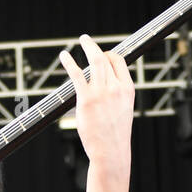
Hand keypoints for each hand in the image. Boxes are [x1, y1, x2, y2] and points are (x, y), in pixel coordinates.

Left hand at [59, 34, 134, 168]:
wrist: (111, 151)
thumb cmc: (115, 134)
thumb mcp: (123, 109)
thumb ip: (116, 94)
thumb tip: (105, 85)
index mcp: (127, 89)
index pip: (119, 61)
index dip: (109, 54)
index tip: (102, 54)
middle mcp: (116, 87)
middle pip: (105, 58)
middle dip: (95, 47)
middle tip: (86, 40)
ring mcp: (101, 92)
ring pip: (94, 61)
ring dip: (87, 47)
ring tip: (81, 41)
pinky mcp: (86, 99)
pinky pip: (77, 74)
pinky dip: (69, 62)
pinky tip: (64, 56)